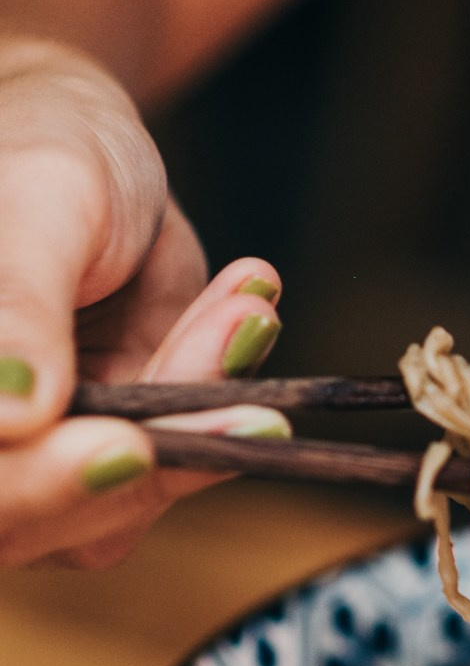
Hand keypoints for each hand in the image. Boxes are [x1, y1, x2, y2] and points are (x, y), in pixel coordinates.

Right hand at [0, 38, 284, 567]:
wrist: (82, 146)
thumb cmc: (35, 150)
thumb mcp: (34, 204)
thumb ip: (15, 307)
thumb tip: (13, 417)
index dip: (43, 482)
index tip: (131, 444)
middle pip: (39, 520)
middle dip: (151, 454)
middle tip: (251, 405)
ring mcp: (39, 456)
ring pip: (119, 500)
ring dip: (200, 416)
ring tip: (241, 313)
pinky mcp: (113, 447)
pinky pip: (176, 458)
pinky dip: (221, 395)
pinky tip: (243, 312)